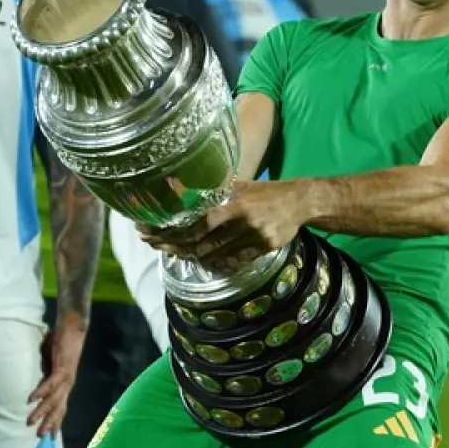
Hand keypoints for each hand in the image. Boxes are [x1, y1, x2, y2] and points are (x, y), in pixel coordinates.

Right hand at [28, 326, 78, 437]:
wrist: (74, 327)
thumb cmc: (63, 343)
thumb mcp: (53, 363)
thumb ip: (46, 373)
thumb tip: (37, 379)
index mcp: (66, 384)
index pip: (62, 407)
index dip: (57, 422)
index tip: (52, 437)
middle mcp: (68, 383)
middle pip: (58, 408)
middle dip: (49, 423)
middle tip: (40, 437)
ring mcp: (66, 377)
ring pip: (53, 399)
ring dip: (41, 411)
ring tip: (30, 421)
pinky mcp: (62, 367)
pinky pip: (50, 383)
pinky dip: (41, 391)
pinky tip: (31, 399)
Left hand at [137, 180, 306, 270]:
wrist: (299, 202)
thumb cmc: (264, 192)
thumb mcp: (239, 185)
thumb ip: (214, 190)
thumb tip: (182, 190)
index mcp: (233, 202)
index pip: (195, 222)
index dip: (169, 230)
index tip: (149, 231)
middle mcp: (241, 220)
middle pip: (200, 242)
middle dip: (172, 245)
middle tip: (153, 244)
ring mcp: (253, 237)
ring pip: (214, 255)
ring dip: (190, 256)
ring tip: (173, 252)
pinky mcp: (263, 248)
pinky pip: (233, 261)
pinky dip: (215, 263)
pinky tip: (201, 260)